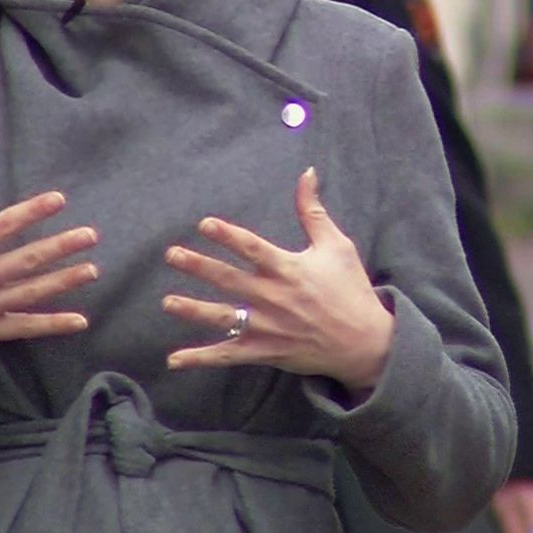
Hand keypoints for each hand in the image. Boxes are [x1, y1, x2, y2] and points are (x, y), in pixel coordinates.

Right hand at [0, 158, 99, 367]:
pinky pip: (24, 328)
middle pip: (27, 261)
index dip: (31, 212)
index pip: (3, 227)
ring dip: (64, 281)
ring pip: (32, 293)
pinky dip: (52, 325)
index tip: (58, 200)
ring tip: (92, 270)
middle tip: (90, 235)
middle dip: (61, 247)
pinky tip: (79, 321)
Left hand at [163, 168, 394, 393]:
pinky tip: (174, 359)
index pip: (252, 248)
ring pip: (223, 317)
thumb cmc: (350, 289)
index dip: (228, 235)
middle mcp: (274, 297)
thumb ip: (313, 211)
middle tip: (171, 255)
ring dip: (193, 310)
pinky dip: (201, 358)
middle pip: (229, 280)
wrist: (365, 342)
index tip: (204, 224)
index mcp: (289, 269)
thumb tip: (307, 173)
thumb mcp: (337, 245)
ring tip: (167, 302)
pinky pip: (228, 355)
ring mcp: (267, 327)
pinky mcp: (265, 351)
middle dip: (198, 267)